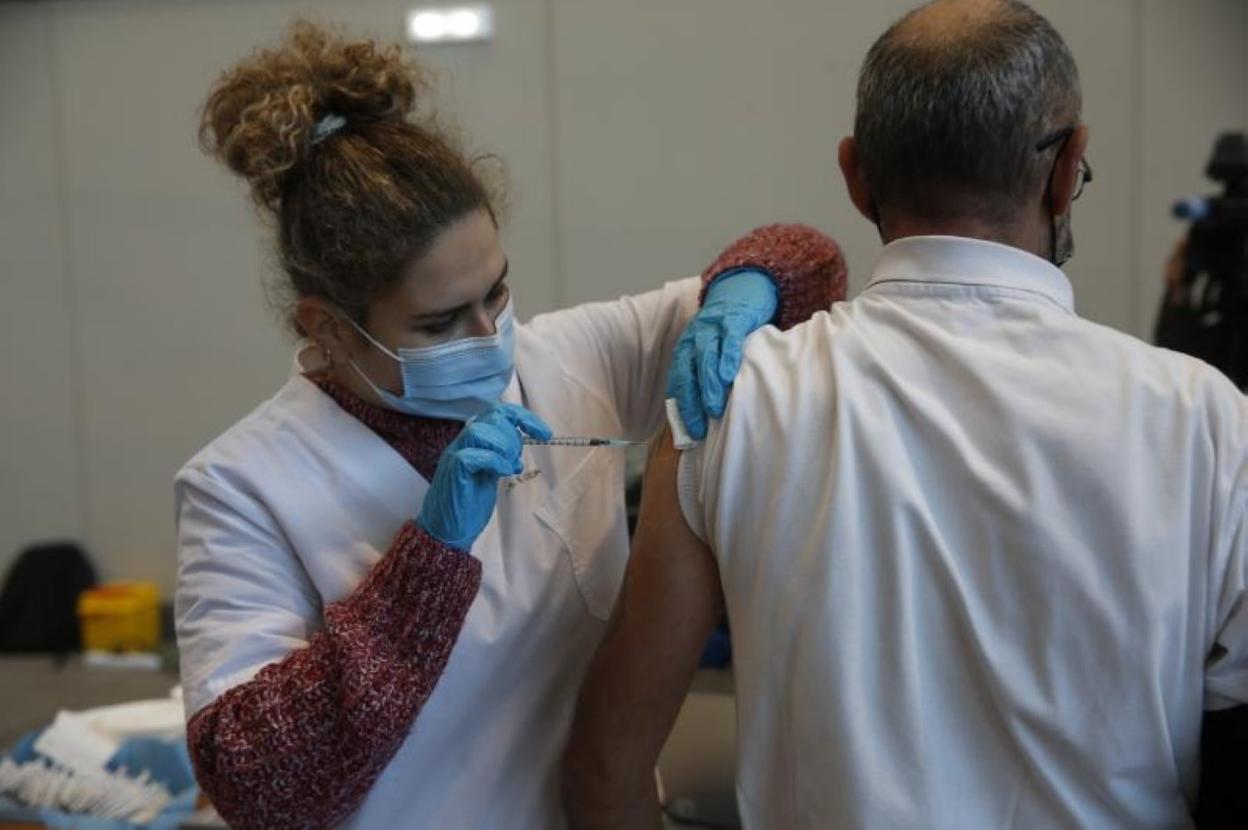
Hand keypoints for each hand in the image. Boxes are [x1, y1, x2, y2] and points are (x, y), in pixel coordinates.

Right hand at [417, 403, 551, 550]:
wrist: (446, 530)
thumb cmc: (468, 504)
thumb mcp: (491, 473)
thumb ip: (502, 455)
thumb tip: (522, 440)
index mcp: (473, 442)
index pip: (497, 412)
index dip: (524, 417)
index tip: (545, 434)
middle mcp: (462, 443)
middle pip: (491, 416)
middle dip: (513, 436)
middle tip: (516, 462)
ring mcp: (455, 456)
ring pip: (478, 431)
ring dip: (503, 447)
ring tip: (510, 468)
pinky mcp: (453, 473)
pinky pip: (470, 455)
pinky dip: (494, 461)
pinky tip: (504, 474)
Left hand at [666, 269, 777, 439]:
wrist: (742, 285)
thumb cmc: (727, 328)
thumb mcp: (712, 349)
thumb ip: (708, 375)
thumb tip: (709, 414)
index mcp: (686, 350)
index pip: (678, 382)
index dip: (681, 407)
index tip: (688, 432)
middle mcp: (694, 339)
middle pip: (687, 374)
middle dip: (691, 402)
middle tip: (699, 428)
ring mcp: (712, 328)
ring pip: (705, 359)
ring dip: (707, 385)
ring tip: (714, 408)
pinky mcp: (733, 319)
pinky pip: (727, 340)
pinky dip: (726, 358)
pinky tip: (729, 376)